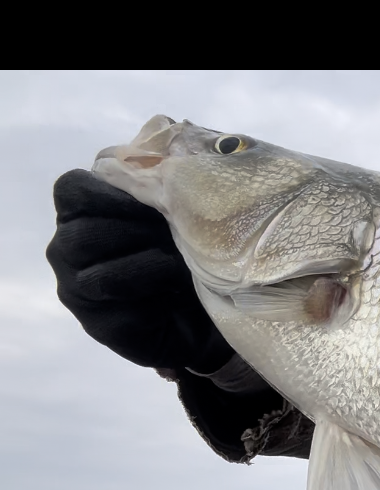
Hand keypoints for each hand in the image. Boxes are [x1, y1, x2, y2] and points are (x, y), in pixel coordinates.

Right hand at [46, 170, 235, 375]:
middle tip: (172, 232)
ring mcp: (77, 291)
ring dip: (148, 263)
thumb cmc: (182, 251)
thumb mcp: (174, 212)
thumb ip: (159, 185)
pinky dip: (155, 294)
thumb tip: (169, 164)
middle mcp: (67, 251)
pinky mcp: (97, 325)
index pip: (70, 188)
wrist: (202, 312)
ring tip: (180, 261)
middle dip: (133, 230)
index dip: (107, 189)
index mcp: (79, 213)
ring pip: (100, 275)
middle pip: (80, 234)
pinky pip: (121, 309)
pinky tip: (178, 289)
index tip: (148, 194)